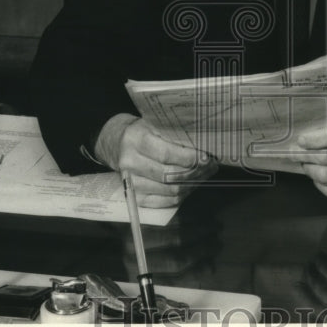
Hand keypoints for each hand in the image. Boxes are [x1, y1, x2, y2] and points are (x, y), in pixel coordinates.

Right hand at [95, 114, 217, 208]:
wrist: (115, 142)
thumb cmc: (141, 131)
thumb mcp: (153, 123)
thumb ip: (173, 132)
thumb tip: (203, 143)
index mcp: (136, 139)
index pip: (166, 154)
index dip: (189, 158)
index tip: (206, 156)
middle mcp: (130, 162)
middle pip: (168, 175)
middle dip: (195, 172)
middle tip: (210, 166)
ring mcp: (130, 182)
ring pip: (168, 190)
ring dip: (191, 184)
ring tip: (204, 175)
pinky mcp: (133, 196)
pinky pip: (162, 202)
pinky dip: (180, 196)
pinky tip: (191, 185)